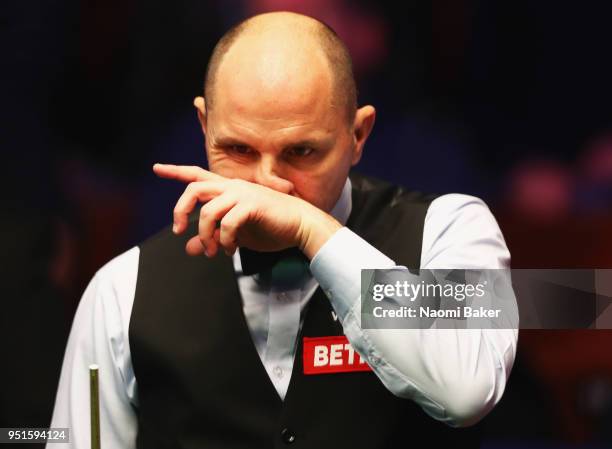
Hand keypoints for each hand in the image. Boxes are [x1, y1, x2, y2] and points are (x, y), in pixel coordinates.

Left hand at [153, 164, 341, 258]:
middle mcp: (232, 187)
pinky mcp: (252, 205)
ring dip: (205, 235)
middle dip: (180, 210)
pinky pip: (228, 224)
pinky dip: (224, 241)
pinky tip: (229, 249)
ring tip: (212, 251)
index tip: (156, 168)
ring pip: (209, 211)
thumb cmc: (271, 227)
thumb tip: (190, 248)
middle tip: (179, 231)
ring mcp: (242, 194)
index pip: (197, 175)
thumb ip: (213, 238)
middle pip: (194, 188)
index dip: (175, 171)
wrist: (301, 225)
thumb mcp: (236, 235)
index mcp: (228, 189)